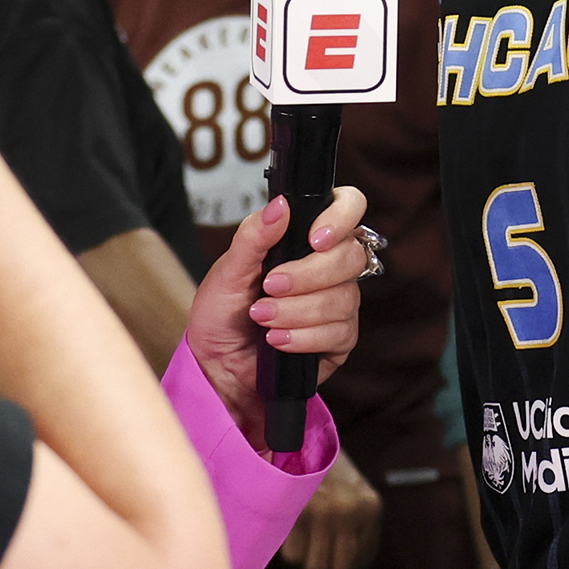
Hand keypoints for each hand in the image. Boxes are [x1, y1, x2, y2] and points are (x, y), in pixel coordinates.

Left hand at [185, 185, 372, 435]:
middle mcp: (330, 267)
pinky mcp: (340, 339)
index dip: (340, 218)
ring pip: (343, 299)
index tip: (313, 239)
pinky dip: (303, 338)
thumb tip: (280, 204)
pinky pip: (338, 333)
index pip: (348, 206)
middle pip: (350, 256)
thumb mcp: (227, 271)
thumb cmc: (222, 313)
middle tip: (269, 286)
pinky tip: (277, 341)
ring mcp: (340, 302)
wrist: (218, 364)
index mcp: (306, 238)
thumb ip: (253, 236)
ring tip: (262, 318)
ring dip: (296, 311)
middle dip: (307, 275)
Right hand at [282, 456, 387, 568]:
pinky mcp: (297, 512)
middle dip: (326, 566)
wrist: (299, 436)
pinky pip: (293, 554)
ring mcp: (324, 512)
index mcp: (371, 507)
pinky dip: (290, 548)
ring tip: (304, 538)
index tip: (335, 560)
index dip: (348, 566)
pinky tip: (293, 529)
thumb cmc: (326, 467)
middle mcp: (351, 511)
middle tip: (317, 553)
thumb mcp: (355, 490)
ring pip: (314, 566)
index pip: (363, 559)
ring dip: (306, 558)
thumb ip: (357, 523)